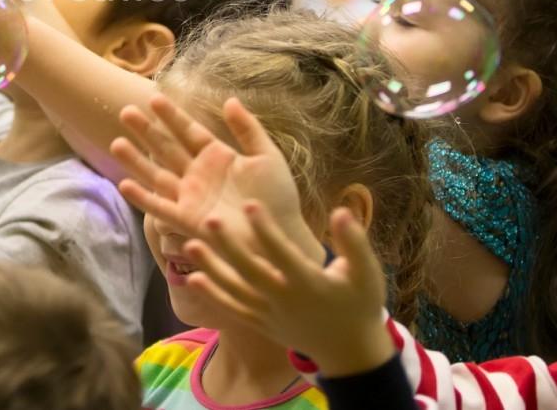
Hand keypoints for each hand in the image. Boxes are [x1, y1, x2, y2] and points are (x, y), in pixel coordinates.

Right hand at [111, 95, 316, 256]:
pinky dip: (142, 198)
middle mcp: (198, 175)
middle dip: (146, 131)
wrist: (280, 236)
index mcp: (216, 157)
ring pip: (156, 175)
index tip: (154, 97)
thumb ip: (248, 129)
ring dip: (136, 161)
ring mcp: (190, 197)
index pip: (188, 131)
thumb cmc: (277, 199)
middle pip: (166, 148)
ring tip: (116, 143)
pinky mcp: (187, 220)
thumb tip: (229, 100)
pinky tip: (125, 185)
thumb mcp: (267, 157)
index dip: (171, 116)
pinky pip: (160, 208)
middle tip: (125, 111)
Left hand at [184, 204, 394, 376]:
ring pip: (236, 291)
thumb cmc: (359, 304)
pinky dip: (213, 297)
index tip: (250, 204)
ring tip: (189, 246)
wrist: (349, 351)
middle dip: (229, 247)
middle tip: (209, 220)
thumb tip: (341, 212)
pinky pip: (233, 310)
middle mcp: (285, 300)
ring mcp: (270, 314)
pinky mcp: (261, 323)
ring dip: (212, 269)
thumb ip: (354, 243)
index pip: (283, 254)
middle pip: (251, 271)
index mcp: (309, 284)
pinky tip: (193, 279)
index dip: (266, 230)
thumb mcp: (367, 274)